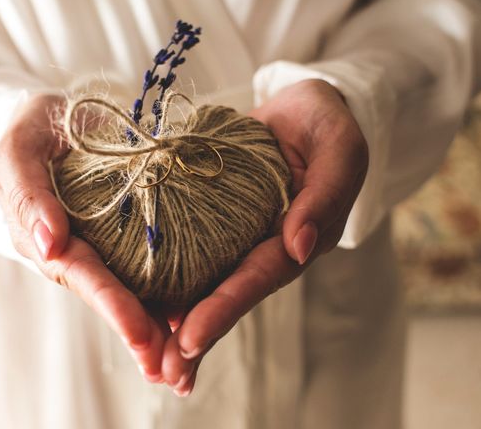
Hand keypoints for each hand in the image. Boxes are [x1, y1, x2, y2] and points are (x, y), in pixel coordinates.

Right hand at [0, 93, 168, 380]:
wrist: (60, 119)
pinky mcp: (130, 231)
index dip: (112, 304)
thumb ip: (27, 195)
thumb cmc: (32, 134)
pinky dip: (173, 284)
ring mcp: (106, 243)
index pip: (82, 275)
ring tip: (187, 356)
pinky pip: (152, 258)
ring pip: (134, 284)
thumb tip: (49, 244)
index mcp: (48, 239)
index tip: (142, 333)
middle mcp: (79, 251)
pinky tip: (196, 309)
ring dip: (159, 320)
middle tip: (170, 364)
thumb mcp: (18, 153)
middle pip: (112, 292)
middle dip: (139, 328)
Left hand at [159, 79, 368, 395]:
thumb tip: (300, 248)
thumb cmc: (328, 125)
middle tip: (164, 371)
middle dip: (198, 333)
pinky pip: (192, 245)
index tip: (189, 339)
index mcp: (298, 236)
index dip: (225, 308)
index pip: (258, 277)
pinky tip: (141, 297)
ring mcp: (240, 233)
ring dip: (180, 316)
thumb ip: (325, 196)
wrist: (303, 108)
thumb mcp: (339, 149)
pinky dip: (169, 271)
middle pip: (229, 293)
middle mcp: (266, 244)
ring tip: (150, 357)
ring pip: (208, 279)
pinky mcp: (218, 215)